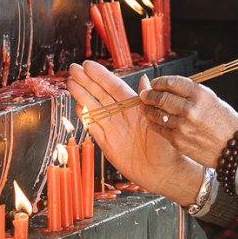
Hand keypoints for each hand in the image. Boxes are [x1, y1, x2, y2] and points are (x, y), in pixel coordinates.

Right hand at [66, 60, 201, 205]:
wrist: (164, 172)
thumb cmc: (166, 146)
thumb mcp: (160, 120)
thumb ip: (149, 100)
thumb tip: (145, 78)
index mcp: (134, 106)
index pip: (114, 87)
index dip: (101, 76)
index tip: (88, 66)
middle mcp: (122, 115)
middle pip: (100, 95)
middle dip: (86, 81)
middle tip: (73, 69)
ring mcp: (113, 128)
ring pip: (94, 108)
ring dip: (82, 95)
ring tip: (70, 83)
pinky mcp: (107, 143)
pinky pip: (93, 128)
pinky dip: (85, 118)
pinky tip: (77, 107)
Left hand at [139, 76, 237, 168]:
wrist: (236, 149)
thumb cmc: (226, 123)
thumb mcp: (213, 100)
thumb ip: (192, 93)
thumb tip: (170, 87)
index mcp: (200, 94)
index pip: (172, 82)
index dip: (159, 82)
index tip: (154, 83)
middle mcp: (190, 109)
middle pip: (161, 97)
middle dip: (149, 94)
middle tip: (143, 94)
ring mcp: (182, 126)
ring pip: (157, 114)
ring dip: (148, 109)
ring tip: (144, 106)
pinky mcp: (178, 141)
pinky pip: (160, 129)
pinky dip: (153, 123)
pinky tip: (151, 120)